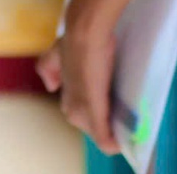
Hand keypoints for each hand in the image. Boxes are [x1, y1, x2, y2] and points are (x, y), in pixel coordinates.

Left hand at [39, 26, 120, 152]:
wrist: (84, 32)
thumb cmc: (74, 41)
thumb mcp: (56, 54)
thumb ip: (48, 69)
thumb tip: (52, 87)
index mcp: (66, 93)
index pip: (80, 115)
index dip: (97, 115)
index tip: (112, 110)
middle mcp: (70, 106)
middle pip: (90, 127)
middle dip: (106, 124)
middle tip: (123, 115)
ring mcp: (80, 109)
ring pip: (97, 133)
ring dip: (111, 133)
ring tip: (128, 128)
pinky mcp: (93, 110)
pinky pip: (102, 137)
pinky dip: (110, 142)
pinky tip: (121, 143)